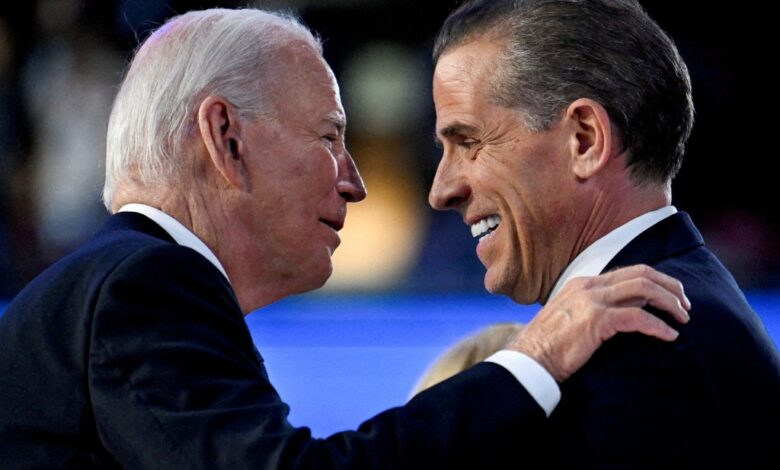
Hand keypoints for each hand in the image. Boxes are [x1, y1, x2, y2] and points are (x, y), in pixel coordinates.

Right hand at [507, 264, 690, 382]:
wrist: (529, 361)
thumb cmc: (548, 347)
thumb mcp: (570, 318)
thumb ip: (593, 310)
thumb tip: (624, 313)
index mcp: (583, 283)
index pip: (629, 271)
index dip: (657, 281)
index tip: (673, 297)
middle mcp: (588, 286)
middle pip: (642, 274)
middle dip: (670, 287)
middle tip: (685, 306)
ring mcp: (591, 301)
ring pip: (643, 289)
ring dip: (669, 303)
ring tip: (683, 319)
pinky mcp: (595, 320)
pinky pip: (637, 317)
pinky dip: (659, 326)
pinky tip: (670, 336)